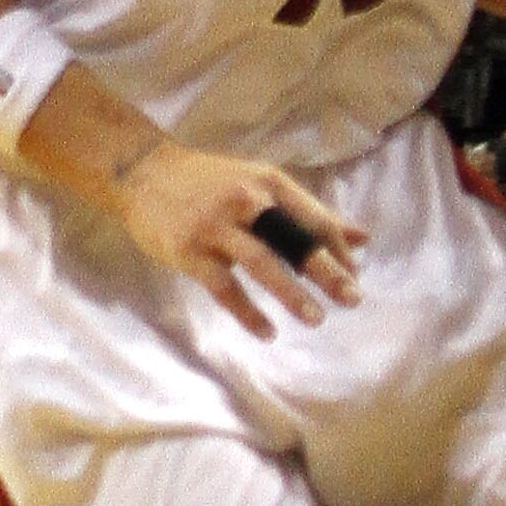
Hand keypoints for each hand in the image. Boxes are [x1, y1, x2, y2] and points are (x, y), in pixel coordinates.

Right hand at [114, 141, 364, 338]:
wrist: (142, 172)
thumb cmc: (211, 182)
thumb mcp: (261, 185)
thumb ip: (309, 213)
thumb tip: (363, 237)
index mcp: (269, 183)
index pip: (315, 218)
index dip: (339, 249)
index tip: (354, 277)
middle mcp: (246, 200)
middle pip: (294, 238)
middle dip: (327, 270)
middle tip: (352, 298)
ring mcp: (216, 226)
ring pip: (261, 262)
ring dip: (291, 293)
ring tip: (315, 318)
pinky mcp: (189, 251)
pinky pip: (224, 288)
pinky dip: (248, 313)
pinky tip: (267, 332)